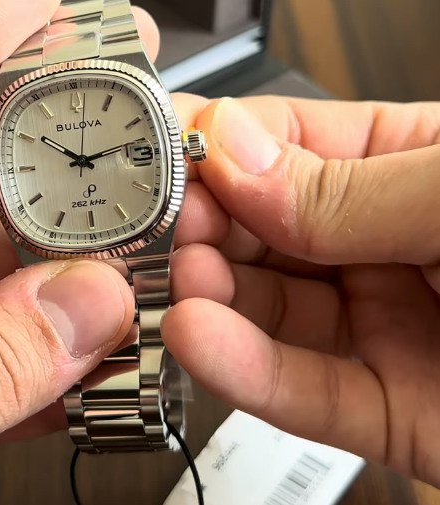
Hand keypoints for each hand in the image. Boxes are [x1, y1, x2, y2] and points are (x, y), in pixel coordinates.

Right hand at [163, 95, 439, 486]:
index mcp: (399, 165)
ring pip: (268, 312)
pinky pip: (303, 388)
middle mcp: (377, 243)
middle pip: (258, 233)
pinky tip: (205, 343)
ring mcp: (380, 325)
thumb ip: (351, 183)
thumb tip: (236, 154)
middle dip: (202, 235)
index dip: (216, 155)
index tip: (164, 165)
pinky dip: (248, 370)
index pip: (277, 148)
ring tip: (177, 289)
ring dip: (212, 302)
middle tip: (158, 238)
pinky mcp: (389, 409)